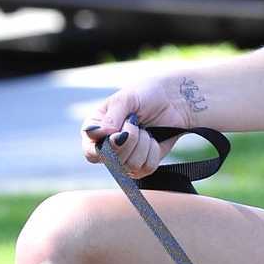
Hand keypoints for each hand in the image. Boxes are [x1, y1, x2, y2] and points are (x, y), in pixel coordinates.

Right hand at [80, 73, 202, 177]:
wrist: (173, 101)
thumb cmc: (146, 95)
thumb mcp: (126, 99)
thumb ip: (111, 117)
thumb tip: (101, 134)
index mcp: (95, 130)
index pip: (90, 152)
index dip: (105, 147)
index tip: (119, 133)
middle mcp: (107, 147)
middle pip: (112, 161)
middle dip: (130, 139)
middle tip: (135, 122)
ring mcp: (124, 158)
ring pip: (131, 165)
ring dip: (143, 144)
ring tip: (145, 129)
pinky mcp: (142, 165)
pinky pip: (146, 168)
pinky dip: (153, 151)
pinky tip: (153, 139)